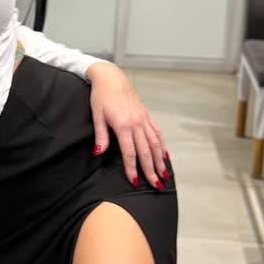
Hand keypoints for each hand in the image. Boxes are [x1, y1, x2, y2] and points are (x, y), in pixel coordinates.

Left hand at [89, 64, 169, 188]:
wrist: (112, 78)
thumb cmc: (101, 96)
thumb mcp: (97, 116)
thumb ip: (101, 136)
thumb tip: (99, 153)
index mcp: (123, 125)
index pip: (130, 152)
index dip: (132, 168)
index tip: (135, 181)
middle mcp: (137, 123)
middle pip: (146, 151)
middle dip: (151, 170)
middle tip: (157, 185)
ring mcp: (143, 119)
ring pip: (155, 143)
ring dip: (160, 160)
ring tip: (165, 174)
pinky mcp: (146, 115)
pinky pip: (157, 132)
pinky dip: (163, 145)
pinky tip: (166, 155)